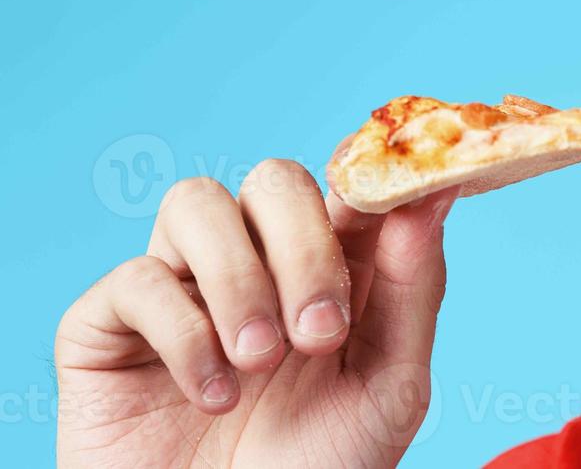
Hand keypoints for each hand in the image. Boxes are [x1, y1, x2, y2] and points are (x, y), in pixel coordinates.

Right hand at [55, 157, 457, 467]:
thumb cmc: (318, 468)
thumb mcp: (391, 385)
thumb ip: (415, 285)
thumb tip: (434, 191)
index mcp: (329, 265)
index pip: (343, 181)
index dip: (365, 178)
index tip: (391, 201)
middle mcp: (254, 262)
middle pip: (273, 179)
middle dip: (302, 246)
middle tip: (319, 334)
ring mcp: (180, 287)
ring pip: (195, 202)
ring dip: (237, 278)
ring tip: (258, 361)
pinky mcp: (109, 325)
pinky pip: (136, 278)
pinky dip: (182, 336)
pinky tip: (214, 395)